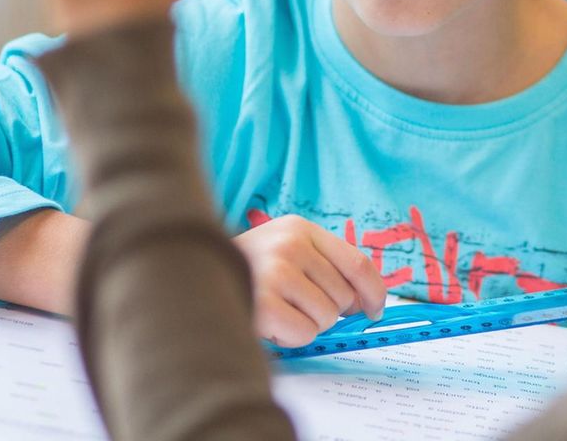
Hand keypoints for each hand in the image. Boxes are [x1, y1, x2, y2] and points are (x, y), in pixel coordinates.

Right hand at [233, 215, 386, 346]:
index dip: (373, 291)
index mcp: (299, 228)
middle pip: (343, 296)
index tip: (375, 310)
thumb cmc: (248, 271)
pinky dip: (291, 337)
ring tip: (278, 309)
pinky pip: (304, 334)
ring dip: (307, 323)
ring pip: (326, 318)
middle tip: (296, 305)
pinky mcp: (263, 303)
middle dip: (327, 310)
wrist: (191, 277)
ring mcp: (275, 272)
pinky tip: (270, 322)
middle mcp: (290, 244)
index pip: (356, 262)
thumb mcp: (286, 251)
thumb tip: (364, 304)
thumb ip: (324, 267)